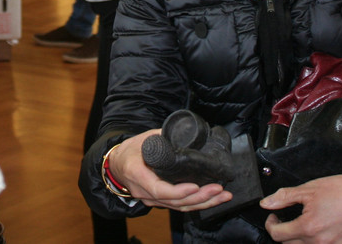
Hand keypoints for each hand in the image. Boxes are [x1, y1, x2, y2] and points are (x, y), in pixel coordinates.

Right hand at [107, 130, 232, 211]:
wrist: (118, 164)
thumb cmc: (131, 149)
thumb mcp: (145, 139)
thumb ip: (164, 138)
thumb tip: (187, 134)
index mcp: (138, 174)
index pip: (159, 189)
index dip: (179, 191)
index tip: (196, 186)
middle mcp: (144, 192)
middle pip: (174, 202)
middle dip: (199, 197)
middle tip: (218, 189)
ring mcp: (151, 200)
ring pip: (179, 207)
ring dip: (203, 203)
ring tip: (222, 195)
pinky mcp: (160, 201)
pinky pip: (179, 206)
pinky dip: (197, 204)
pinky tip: (213, 199)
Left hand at [260, 171, 341, 243]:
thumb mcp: (309, 189)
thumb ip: (284, 197)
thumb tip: (266, 203)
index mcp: (308, 227)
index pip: (277, 234)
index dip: (271, 224)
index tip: (274, 218)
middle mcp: (320, 243)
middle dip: (284, 232)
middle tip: (286, 220)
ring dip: (298, 240)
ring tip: (302, 226)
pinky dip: (315, 243)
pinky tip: (318, 232)